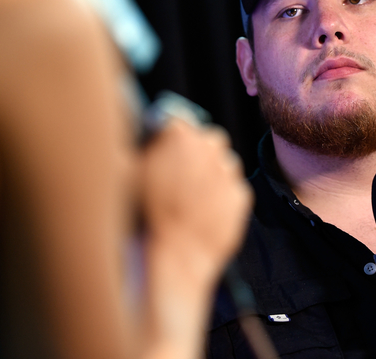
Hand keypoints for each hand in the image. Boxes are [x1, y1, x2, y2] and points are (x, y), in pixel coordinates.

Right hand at [139, 118, 251, 279]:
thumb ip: (146, 149)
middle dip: (199, 151)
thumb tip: (151, 136)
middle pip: (210, 138)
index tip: (168, 147)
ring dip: (214, 173)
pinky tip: (205, 212)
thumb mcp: (133, 175)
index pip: (179, 120)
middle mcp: (210, 147)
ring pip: (225, 162)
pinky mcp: (242, 194)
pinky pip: (234, 187)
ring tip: (194, 198)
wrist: (177, 255)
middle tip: (184, 173)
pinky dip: (224, 196)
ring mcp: (229, 171)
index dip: (172, 136)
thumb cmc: (148, 216)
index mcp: (180, 136)